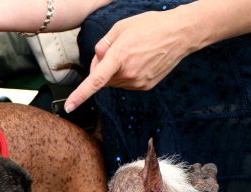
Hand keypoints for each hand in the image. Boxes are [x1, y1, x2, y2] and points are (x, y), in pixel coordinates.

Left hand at [65, 9, 196, 112]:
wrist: (181, 34)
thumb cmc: (150, 26)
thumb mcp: (121, 27)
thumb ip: (102, 45)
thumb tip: (96, 61)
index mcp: (120, 57)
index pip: (95, 80)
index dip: (80, 95)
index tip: (69, 107)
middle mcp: (128, 73)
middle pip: (101, 79)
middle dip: (100, 68)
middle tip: (113, 51)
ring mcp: (137, 82)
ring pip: (113, 82)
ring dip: (114, 72)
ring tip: (131, 53)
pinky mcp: (144, 86)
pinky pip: (125, 84)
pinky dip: (126, 75)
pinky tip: (139, 61)